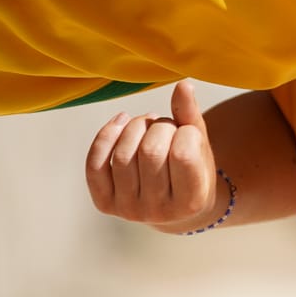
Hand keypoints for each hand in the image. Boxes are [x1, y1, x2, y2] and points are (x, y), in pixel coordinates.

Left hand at [84, 80, 219, 230]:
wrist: (174, 206)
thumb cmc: (193, 171)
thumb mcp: (200, 146)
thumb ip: (191, 116)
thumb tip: (183, 84)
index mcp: (191, 201)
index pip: (183, 154)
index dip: (185, 132)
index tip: (188, 133)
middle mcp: (159, 212)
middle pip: (150, 152)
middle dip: (159, 127)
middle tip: (166, 127)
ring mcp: (129, 210)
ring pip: (122, 155)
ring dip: (135, 127)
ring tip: (148, 126)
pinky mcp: (106, 204)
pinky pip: (95, 164)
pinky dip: (105, 136)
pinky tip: (120, 122)